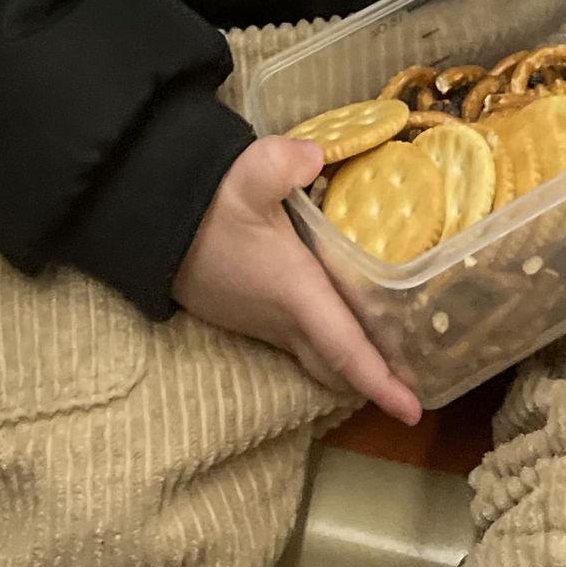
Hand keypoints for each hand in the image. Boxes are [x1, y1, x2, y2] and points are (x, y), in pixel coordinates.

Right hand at [173, 136, 421, 424]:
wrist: (151, 221)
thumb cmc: (205, 208)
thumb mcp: (245, 177)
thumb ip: (282, 164)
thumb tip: (316, 155)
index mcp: (296, 294)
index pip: (345, 348)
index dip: (381, 382)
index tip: (414, 411)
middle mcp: (283, 320)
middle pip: (337, 367)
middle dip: (374, 381)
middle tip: (415, 381)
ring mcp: (263, 321)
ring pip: (317, 357)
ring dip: (350, 360)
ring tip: (389, 348)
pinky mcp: (249, 313)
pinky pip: (299, 342)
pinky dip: (326, 341)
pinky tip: (341, 310)